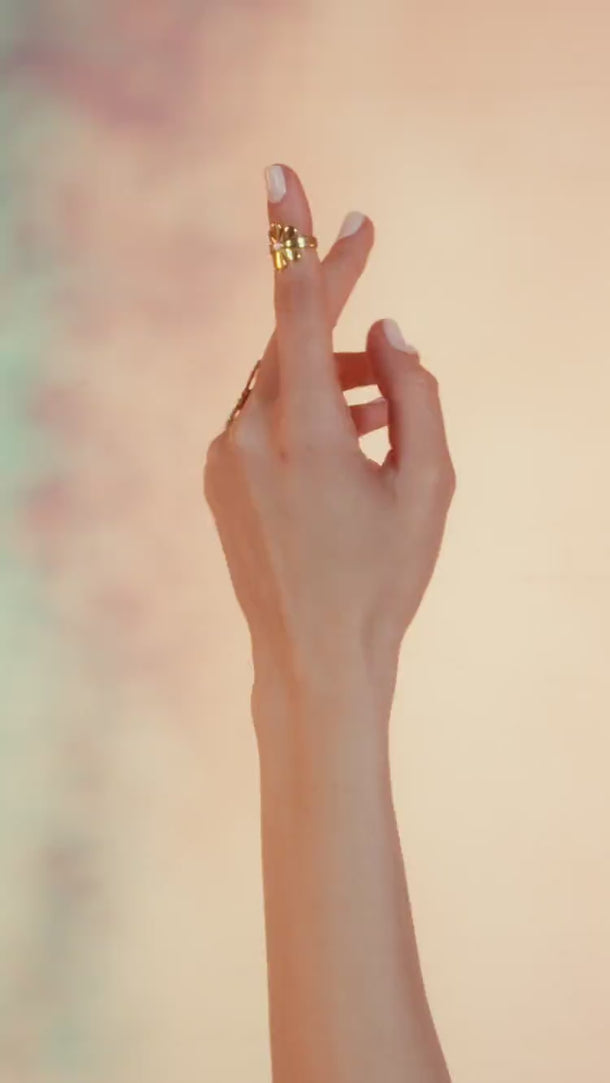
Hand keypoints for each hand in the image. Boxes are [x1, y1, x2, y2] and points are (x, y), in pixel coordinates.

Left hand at [203, 165, 455, 714]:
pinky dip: (304, 409)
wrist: (314, 659)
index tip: (282, 177)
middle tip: (365, 244)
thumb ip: (417, 395)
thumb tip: (389, 331)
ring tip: (385, 398)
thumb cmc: (384, 579)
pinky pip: (262, 418)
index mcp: (305, 434)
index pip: (294, 310)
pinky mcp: (218, 481)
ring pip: (277, 381)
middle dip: (331, 296)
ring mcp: (225, 460)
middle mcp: (250, 437)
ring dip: (329, 373)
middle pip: (287, 338)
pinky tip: (349, 435)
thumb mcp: (430, 486)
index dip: (296, 240)